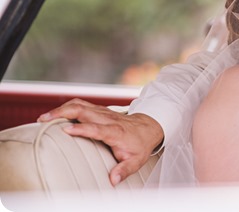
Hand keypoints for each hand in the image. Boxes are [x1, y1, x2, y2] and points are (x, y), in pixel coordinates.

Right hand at [38, 98, 163, 185]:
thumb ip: (124, 170)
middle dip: (63, 113)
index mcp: (116, 132)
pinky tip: (54, 115)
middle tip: (43, 120)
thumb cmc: (140, 145)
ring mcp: (103, 113)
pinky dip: (66, 107)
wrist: (148, 128)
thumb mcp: (136, 161)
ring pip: (81, 105)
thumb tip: (113, 180)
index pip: (97, 128)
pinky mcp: (99, 111)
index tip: (65, 130)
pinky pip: (81, 105)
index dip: (82, 128)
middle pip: (84, 111)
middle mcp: (108, 119)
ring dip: (61, 109)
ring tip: (43, 117)